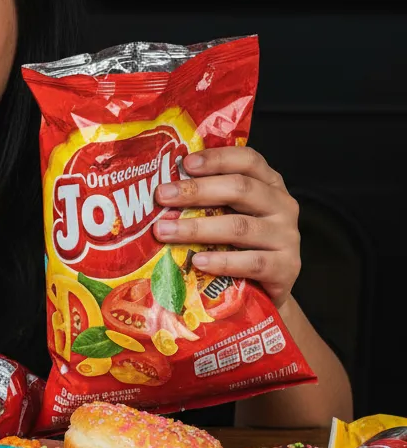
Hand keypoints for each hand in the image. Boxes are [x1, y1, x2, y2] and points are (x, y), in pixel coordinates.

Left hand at [152, 147, 300, 307]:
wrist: (268, 288)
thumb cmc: (241, 245)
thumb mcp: (230, 214)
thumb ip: (208, 200)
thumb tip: (161, 191)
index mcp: (269, 184)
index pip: (247, 160)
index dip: (217, 159)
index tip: (185, 163)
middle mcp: (282, 205)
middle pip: (240, 189)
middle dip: (196, 191)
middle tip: (162, 196)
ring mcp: (286, 236)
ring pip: (239, 227)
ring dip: (197, 229)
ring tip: (164, 231)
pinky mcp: (286, 267)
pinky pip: (252, 262)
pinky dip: (222, 261)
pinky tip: (198, 261)